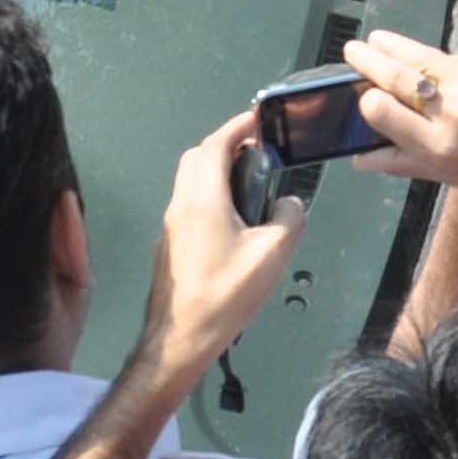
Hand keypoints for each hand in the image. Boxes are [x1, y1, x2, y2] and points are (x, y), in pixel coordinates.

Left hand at [136, 113, 298, 382]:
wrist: (180, 337)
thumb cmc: (225, 293)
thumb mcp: (272, 255)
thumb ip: (288, 219)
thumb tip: (288, 203)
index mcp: (202, 198)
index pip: (216, 144)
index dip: (238, 127)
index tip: (259, 121)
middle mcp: (181, 203)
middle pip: (197, 157)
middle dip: (225, 145)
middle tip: (257, 153)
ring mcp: (170, 224)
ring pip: (189, 180)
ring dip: (215, 170)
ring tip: (249, 186)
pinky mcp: (169, 243)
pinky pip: (188, 202)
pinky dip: (208, 193)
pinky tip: (232, 220)